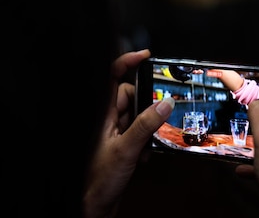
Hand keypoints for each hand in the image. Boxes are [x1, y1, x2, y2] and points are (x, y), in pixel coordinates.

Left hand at [83, 49, 174, 217]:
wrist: (93, 208)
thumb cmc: (97, 181)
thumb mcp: (126, 149)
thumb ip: (146, 125)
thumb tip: (165, 103)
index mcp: (101, 114)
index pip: (112, 78)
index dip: (126, 62)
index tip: (146, 56)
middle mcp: (106, 120)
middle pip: (130, 95)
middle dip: (146, 104)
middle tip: (159, 114)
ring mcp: (114, 132)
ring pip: (138, 115)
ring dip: (148, 126)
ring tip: (149, 142)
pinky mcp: (122, 144)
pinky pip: (139, 131)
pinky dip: (147, 140)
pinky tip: (146, 155)